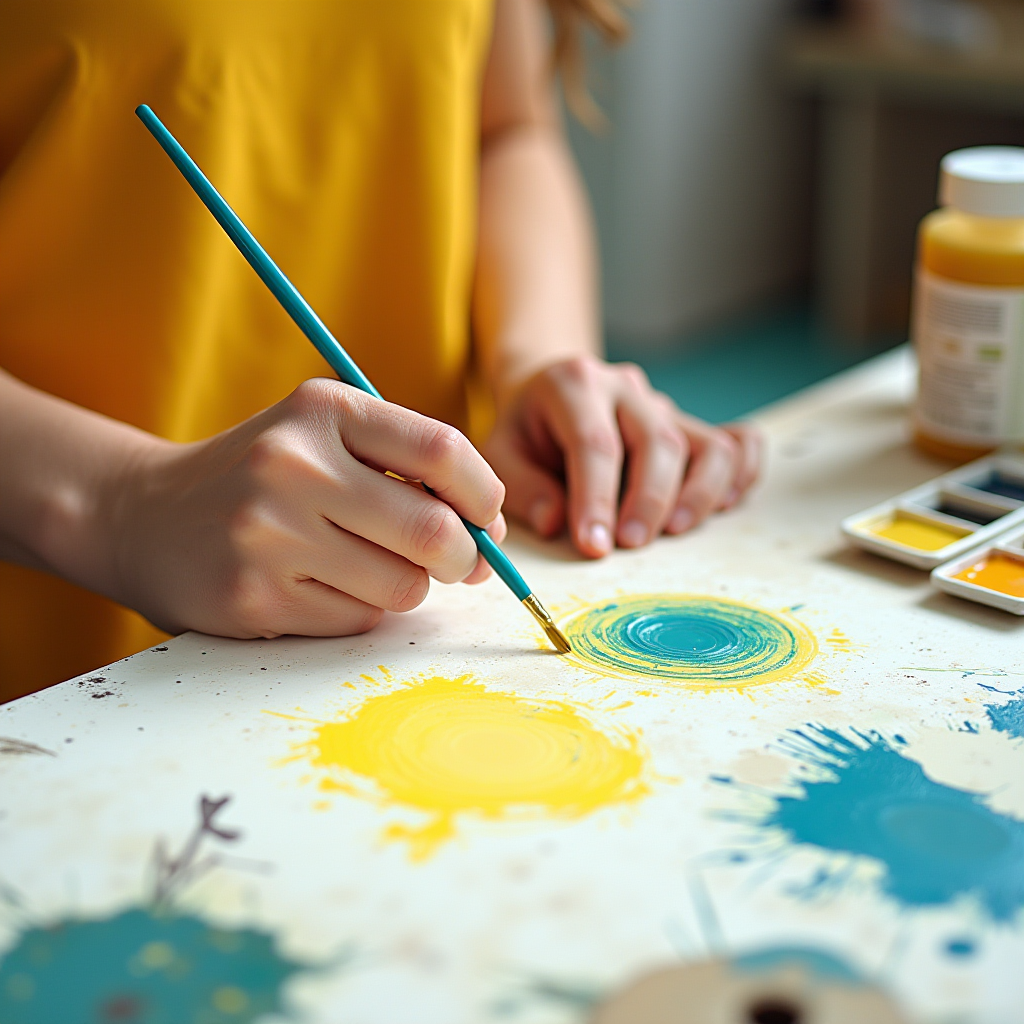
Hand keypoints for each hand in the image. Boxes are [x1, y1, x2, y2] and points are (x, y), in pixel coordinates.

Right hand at [109, 379, 505, 637]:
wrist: (144, 517)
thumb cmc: (262, 478)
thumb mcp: (323, 438)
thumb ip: (406, 468)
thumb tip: (491, 532)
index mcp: (323, 411)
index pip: (443, 450)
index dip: (485, 494)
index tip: (487, 518)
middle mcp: (293, 466)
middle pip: (433, 531)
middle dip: (464, 558)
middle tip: (458, 564)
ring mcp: (269, 536)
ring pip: (402, 586)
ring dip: (406, 586)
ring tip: (369, 567)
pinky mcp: (255, 598)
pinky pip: (358, 620)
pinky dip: (360, 611)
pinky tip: (319, 587)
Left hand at [484, 356, 760, 556]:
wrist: (547, 390)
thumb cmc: (525, 430)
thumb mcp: (500, 452)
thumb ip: (523, 488)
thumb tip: (556, 523)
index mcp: (573, 384)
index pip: (595, 443)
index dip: (596, 499)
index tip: (594, 547)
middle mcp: (626, 387)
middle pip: (658, 440)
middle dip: (649, 499)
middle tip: (632, 545)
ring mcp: (663, 404)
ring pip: (705, 442)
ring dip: (698, 493)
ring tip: (675, 532)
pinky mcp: (690, 424)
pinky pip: (737, 442)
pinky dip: (742, 474)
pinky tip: (722, 506)